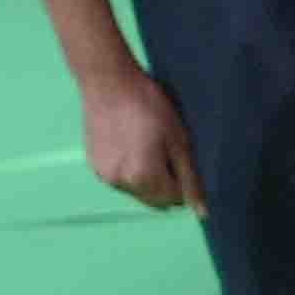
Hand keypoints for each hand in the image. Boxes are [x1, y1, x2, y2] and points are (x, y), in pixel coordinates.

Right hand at [80, 64, 204, 216]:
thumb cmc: (149, 106)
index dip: (184, 181)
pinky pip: (119, 178)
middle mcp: (120, 183)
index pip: (174, 199)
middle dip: (166, 184)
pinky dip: (129, 170)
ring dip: (147, 179)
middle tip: (166, 151)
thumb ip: (189, 178)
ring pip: (136, 190)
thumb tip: (201, 212)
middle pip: (154, 199)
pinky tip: (131, 145)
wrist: (107, 82)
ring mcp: (103, 175)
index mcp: (143, 177)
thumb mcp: (178, 141)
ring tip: (147, 145)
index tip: (181, 157)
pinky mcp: (92, 165)